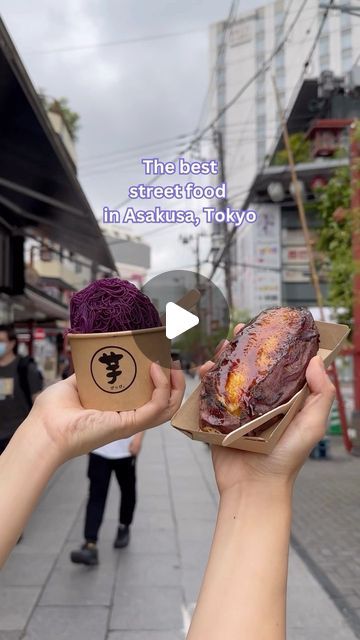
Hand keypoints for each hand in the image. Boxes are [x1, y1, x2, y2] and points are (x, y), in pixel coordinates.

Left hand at [29, 362, 183, 462]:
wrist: (43, 428)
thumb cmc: (53, 413)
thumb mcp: (75, 384)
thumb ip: (89, 374)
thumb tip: (95, 358)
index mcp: (118, 410)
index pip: (149, 398)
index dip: (161, 381)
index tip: (160, 359)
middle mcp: (127, 417)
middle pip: (165, 404)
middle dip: (175, 383)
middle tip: (172, 362)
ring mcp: (130, 422)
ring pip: (168, 407)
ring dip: (175, 385)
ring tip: (171, 365)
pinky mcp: (129, 424)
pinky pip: (157, 406)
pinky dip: (162, 387)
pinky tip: (155, 369)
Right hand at [200, 326, 334, 494]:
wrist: (254, 486)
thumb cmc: (286, 459)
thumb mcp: (312, 425)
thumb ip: (321, 394)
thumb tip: (316, 360)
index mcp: (283, 398)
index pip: (278, 365)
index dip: (274, 344)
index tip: (269, 326)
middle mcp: (260, 400)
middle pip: (250, 365)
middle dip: (244, 345)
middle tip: (240, 331)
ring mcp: (237, 407)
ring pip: (228, 375)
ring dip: (223, 357)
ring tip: (222, 347)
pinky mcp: (217, 417)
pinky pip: (209, 393)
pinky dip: (205, 378)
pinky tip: (205, 369)